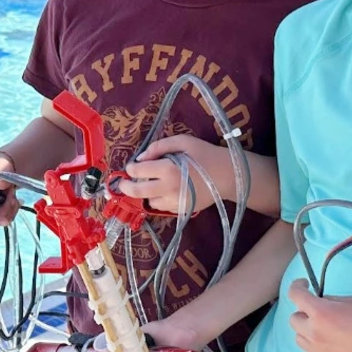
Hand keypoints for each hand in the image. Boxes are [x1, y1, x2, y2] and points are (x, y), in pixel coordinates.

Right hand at [0, 155, 18, 224]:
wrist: (0, 171)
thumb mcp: (3, 165)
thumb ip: (4, 171)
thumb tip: (1, 184)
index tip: (12, 202)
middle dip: (6, 211)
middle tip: (16, 199)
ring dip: (9, 212)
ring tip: (15, 199)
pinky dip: (9, 214)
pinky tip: (12, 204)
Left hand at [116, 135, 230, 214]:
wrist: (228, 175)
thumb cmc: (205, 154)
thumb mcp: (183, 141)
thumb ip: (158, 146)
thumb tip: (140, 158)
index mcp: (167, 169)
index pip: (137, 171)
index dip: (130, 168)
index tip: (131, 166)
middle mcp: (168, 189)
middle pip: (137, 192)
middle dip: (126, 188)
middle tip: (123, 184)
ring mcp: (175, 202)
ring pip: (150, 202)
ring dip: (147, 194)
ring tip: (153, 185)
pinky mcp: (181, 210)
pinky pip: (163, 207)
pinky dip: (160, 200)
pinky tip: (167, 191)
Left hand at [287, 279, 351, 351]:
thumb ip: (332, 301)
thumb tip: (321, 303)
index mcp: (321, 312)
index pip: (295, 295)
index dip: (297, 287)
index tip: (304, 286)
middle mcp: (314, 333)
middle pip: (294, 319)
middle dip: (305, 312)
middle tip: (321, 311)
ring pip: (299, 339)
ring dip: (308, 331)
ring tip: (327, 330)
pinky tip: (326, 350)